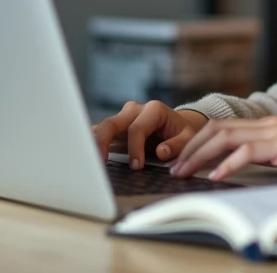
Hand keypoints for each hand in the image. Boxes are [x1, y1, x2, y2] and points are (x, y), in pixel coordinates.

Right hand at [92, 101, 208, 169]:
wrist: (179, 127)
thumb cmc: (183, 133)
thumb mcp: (188, 138)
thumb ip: (177, 145)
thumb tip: (161, 152)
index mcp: (153, 109)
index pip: (137, 128)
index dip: (134, 148)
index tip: (137, 167)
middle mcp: (134, 110)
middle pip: (111, 123)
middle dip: (103, 142)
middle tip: (100, 163)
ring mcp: (123, 117)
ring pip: (102, 127)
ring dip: (94, 144)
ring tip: (88, 161)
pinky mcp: (116, 128)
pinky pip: (101, 133)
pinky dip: (93, 144)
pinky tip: (88, 158)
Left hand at [170, 115, 276, 181]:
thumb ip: (263, 157)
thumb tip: (230, 170)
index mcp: (268, 123)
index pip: (223, 126)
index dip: (198, 141)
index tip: (182, 159)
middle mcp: (269, 122)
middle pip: (218, 128)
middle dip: (191, 147)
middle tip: (174, 167)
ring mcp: (276, 130)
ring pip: (226, 137)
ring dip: (200, 155)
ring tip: (185, 172)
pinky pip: (247, 152)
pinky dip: (226, 164)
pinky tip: (215, 177)